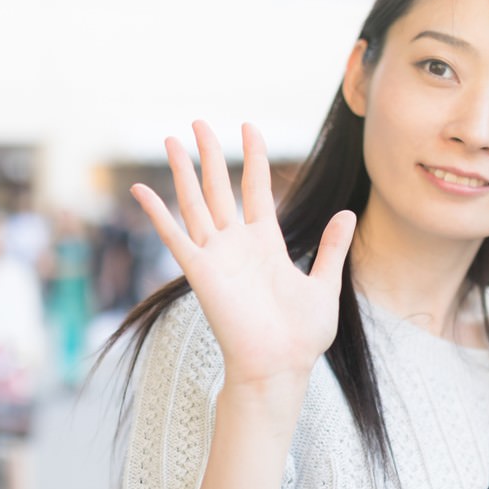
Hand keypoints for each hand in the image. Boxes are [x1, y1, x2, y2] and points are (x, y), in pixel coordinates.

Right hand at [130, 121, 355, 392]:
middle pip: (219, 187)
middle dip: (209, 154)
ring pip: (194, 202)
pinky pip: (174, 236)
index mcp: (267, 244)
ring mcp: (216, 255)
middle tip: (198, 122)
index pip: (256, 188)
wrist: (278, 366)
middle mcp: (237, 244)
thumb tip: (347, 212)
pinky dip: (156, 213)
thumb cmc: (301, 336)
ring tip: (171, 139)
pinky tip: (141, 190)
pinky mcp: (200, 271)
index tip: (247, 128)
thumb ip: (332, 248)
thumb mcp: (325, 285)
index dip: (252, 157)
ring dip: (182, 171)